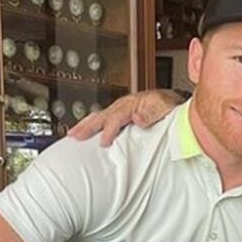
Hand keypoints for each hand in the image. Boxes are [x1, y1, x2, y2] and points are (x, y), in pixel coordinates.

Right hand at [67, 90, 183, 145]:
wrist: (170, 99)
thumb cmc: (166, 104)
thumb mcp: (164, 107)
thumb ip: (151, 113)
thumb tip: (138, 118)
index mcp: (132, 104)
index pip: (117, 117)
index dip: (110, 130)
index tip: (104, 142)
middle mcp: (123, 105)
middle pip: (102, 115)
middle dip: (87, 126)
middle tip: (75, 136)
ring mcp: (119, 109)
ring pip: (98, 116)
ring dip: (84, 125)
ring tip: (72, 134)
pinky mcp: (118, 114)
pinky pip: (101, 118)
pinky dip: (89, 124)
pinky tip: (83, 131)